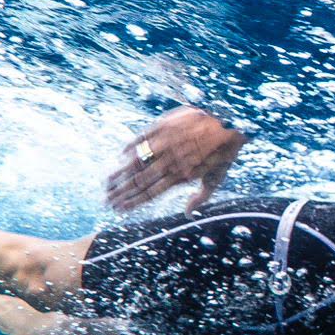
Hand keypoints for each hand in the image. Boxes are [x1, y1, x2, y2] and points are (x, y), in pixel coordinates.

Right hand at [105, 107, 245, 212]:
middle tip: (105, 200)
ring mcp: (165, 143)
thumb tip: (188, 214)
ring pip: (136, 162)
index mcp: (180, 177)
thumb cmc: (224, 151)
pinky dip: (129, 148)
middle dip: (120, 192)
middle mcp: (169, 162)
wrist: (229, 120)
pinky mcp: (163, 126)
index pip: (149, 194)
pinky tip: (119, 157)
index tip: (118, 209)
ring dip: (119, 173)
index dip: (132, 202)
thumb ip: (201, 198)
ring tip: (105, 183)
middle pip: (138, 181)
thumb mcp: (217, 178)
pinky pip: (141, 139)